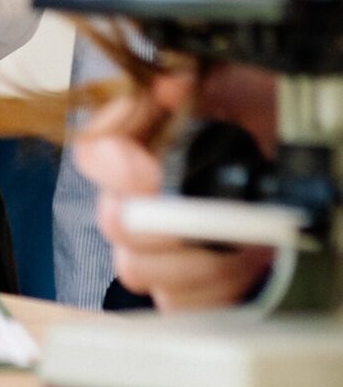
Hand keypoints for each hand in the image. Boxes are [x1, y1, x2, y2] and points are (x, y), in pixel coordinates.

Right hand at [75, 64, 277, 311]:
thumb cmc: (270, 132)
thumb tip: (169, 85)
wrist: (296, 187)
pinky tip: (240, 268)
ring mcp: (156, 249)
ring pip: (137, 269)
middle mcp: (137, 196)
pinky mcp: (182, 290)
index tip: (151, 174)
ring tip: (240, 242)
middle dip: (162, 224)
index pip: (91, 151)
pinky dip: (211, 292)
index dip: (113, 165)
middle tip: (207, 218)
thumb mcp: (244, 90)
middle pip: (112, 221)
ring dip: (194, 260)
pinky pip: (174, 305)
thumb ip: (202, 81)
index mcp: (142, 143)